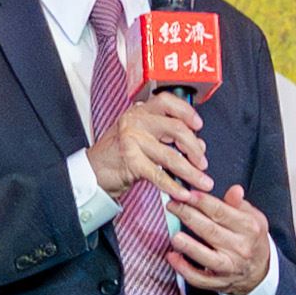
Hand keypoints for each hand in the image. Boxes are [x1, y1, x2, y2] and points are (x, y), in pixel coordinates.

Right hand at [89, 86, 210, 200]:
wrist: (91, 172)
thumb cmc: (117, 154)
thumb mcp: (141, 137)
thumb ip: (168, 137)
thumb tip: (199, 146)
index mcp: (140, 111)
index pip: (167, 101)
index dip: (187, 112)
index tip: (199, 125)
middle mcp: (136, 121)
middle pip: (176, 128)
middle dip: (195, 148)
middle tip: (203, 162)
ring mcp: (132, 140)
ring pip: (171, 156)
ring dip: (191, 172)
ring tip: (202, 182)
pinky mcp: (130, 161)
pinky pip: (159, 174)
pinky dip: (173, 186)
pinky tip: (183, 193)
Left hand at [164, 179, 272, 293]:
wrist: (260, 272)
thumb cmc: (252, 240)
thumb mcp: (253, 218)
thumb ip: (240, 204)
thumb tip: (235, 190)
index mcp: (249, 228)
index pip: (221, 212)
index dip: (202, 202)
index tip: (186, 193)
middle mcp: (240, 248)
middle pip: (211, 231)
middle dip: (188, 216)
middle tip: (172, 205)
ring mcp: (229, 267)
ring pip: (206, 257)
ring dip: (189, 246)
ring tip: (174, 235)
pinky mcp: (218, 282)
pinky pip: (199, 278)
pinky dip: (184, 269)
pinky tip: (172, 257)